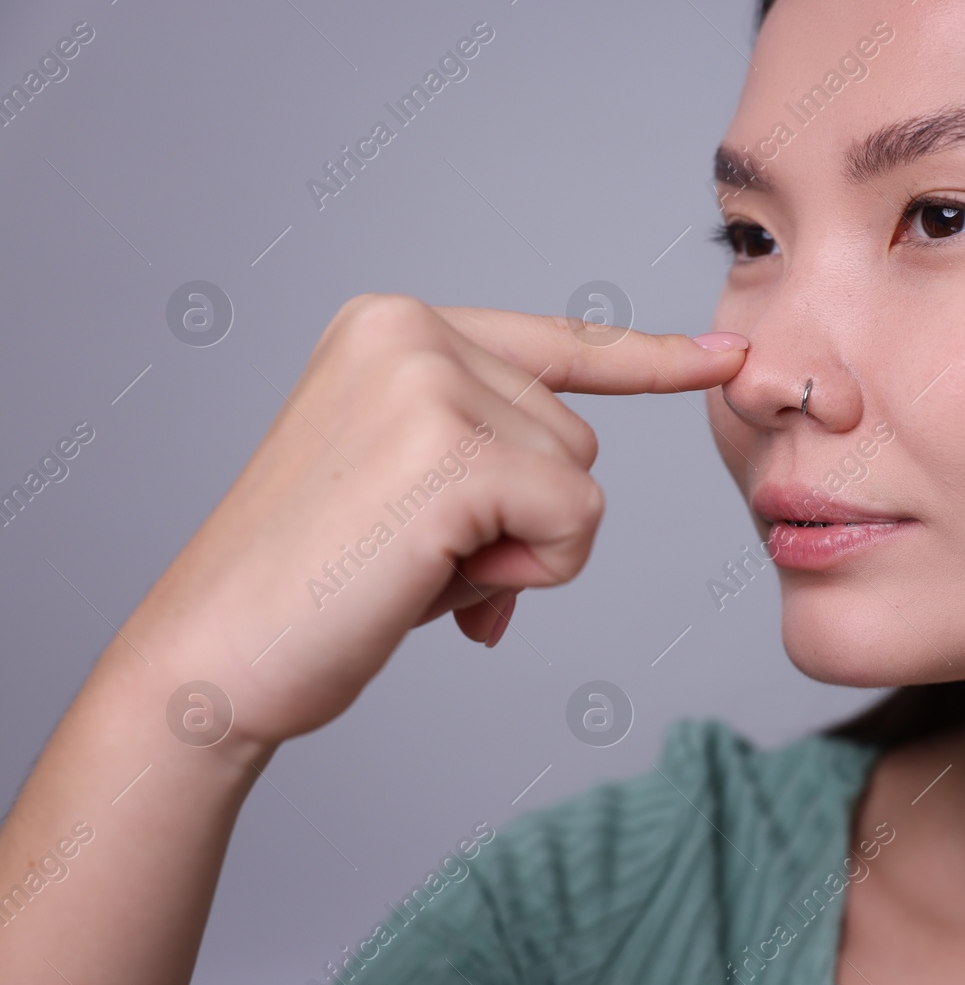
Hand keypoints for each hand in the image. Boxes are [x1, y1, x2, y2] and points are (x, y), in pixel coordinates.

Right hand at [123, 293, 745, 747]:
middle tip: (418, 556)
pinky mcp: (452, 451)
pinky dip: (529, 574)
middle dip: (524, 519)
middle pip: (577, 436)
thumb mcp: (405, 488)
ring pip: (582, 481)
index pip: (559, 342)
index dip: (650, 358)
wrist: (215, 659)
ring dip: (522, 550)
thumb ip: (491, 463)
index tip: (729, 355)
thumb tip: (574, 509)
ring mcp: (430, 383)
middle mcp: (412, 330)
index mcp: (393, 326)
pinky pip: (575, 522)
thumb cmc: (313, 588)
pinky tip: (438, 584)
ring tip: (415, 566)